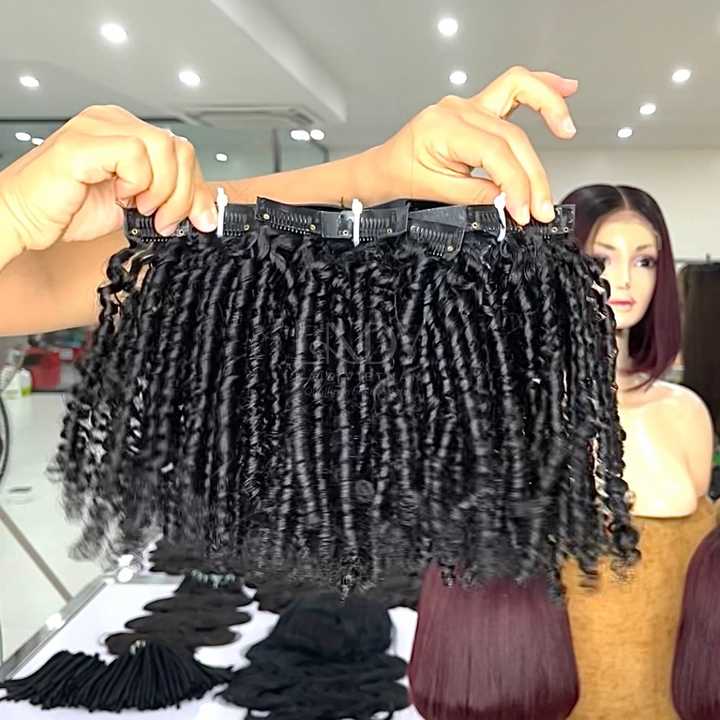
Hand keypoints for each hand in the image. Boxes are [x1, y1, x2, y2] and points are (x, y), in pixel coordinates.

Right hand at [0, 105, 217, 252]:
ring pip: (163, 147)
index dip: (197, 188)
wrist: (25, 218)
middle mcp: (113, 121)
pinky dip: (138, 183)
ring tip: (142, 209)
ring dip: (163, 190)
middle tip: (166, 220)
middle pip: (180, 147)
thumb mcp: (136, 206)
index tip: (199, 220)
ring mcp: (96, 127)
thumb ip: (169, 200)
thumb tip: (207, 213)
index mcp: (127, 131)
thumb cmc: (70, 209)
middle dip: (184, 194)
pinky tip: (121, 197)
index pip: (183, 150)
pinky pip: (134, 154)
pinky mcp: (82, 143)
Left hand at [373, 66, 578, 223]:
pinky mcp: (476, 108)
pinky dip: (540, 89)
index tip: (526, 213)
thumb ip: (479, 195)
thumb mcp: (438, 192)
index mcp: (443, 127)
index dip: (516, 184)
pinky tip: (565, 89)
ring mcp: (468, 104)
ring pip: (519, 99)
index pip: (495, 153)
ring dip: (549, 114)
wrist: (384, 168)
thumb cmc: (402, 176)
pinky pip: (512, 89)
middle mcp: (457, 108)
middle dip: (532, 175)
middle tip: (541, 208)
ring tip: (568, 131)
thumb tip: (514, 202)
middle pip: (512, 136)